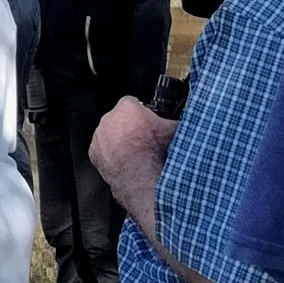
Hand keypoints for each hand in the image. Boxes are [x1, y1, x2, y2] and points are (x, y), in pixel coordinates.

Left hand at [90, 96, 178, 237]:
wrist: (143, 180)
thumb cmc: (158, 154)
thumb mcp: (175, 130)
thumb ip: (176, 119)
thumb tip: (189, 116)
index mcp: (127, 108)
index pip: (134, 102)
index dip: (145, 113)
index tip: (151, 122)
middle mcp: (109, 119)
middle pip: (121, 118)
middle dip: (131, 126)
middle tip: (145, 139)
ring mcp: (99, 136)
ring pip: (110, 133)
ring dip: (120, 140)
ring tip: (137, 153)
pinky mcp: (94, 153)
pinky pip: (103, 149)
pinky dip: (112, 154)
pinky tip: (126, 162)